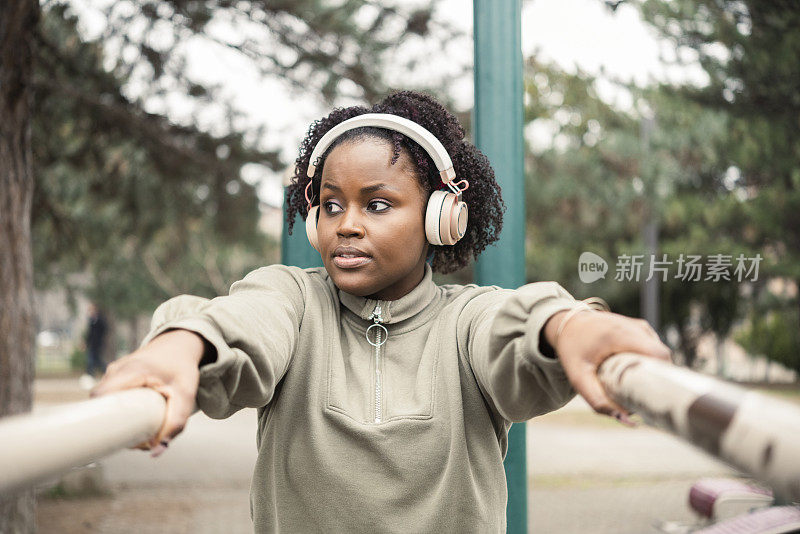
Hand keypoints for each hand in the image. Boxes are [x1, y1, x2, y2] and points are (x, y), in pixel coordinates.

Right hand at [91, 329, 203, 453]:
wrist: (179, 344)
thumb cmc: (182, 368)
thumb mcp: (186, 395)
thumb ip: (176, 423)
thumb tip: (157, 452)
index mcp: (131, 371)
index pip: (100, 397)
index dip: (100, 419)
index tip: (115, 437)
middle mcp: (116, 370)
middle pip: (99, 403)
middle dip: (111, 425)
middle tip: (132, 438)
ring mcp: (113, 372)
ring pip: (104, 402)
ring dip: (115, 417)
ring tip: (136, 429)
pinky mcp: (115, 376)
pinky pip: (110, 397)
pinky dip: (119, 409)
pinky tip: (134, 418)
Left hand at [544, 310, 670, 420]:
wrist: (567, 325)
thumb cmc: (573, 352)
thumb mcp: (579, 379)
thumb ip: (600, 402)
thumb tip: (629, 422)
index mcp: (620, 335)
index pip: (659, 356)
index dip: (662, 377)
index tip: (652, 395)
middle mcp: (634, 327)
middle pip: (663, 358)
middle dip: (657, 378)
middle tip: (644, 396)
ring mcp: (640, 326)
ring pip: (661, 355)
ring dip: (653, 371)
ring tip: (637, 385)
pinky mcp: (642, 329)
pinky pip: (655, 350)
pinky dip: (650, 363)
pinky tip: (635, 373)